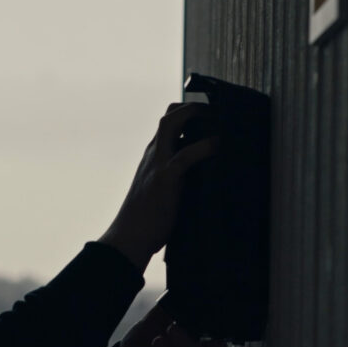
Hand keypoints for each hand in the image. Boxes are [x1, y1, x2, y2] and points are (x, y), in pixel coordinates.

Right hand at [99, 103, 216, 271]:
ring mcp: (157, 164)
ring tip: (219, 121)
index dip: (188, 114)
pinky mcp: (166, 177)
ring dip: (196, 115)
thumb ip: (174, 179)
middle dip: (194, 107)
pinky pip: (187, 153)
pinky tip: (218, 146)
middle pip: (169, 115)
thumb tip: (200, 179)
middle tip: (217, 114)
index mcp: (152, 158)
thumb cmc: (144, 221)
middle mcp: (152, 154)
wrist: (128, 239)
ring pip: (171, 123)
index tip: (210, 118)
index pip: (166, 123)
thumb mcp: (160, 192)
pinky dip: (205, 146)